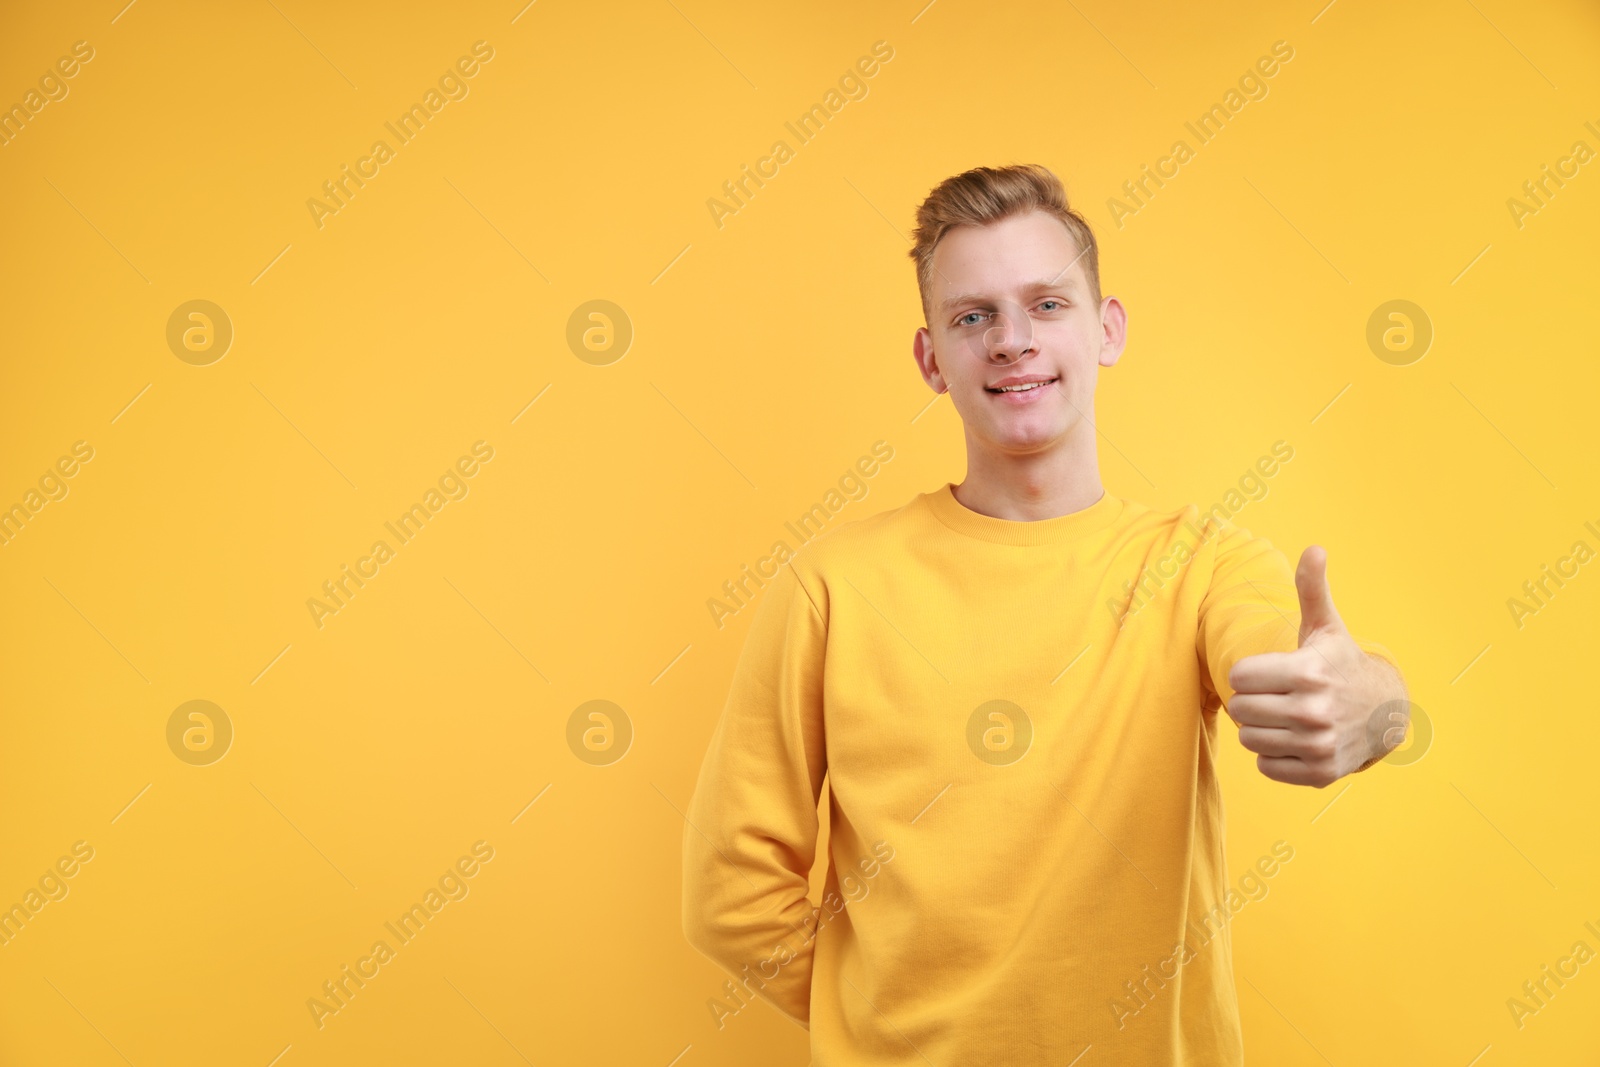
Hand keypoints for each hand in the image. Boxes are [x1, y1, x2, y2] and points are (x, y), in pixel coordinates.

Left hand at [1225, 545, 1404, 786]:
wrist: (1384, 713)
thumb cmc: (1341, 664)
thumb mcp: (1326, 627)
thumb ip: (1312, 589)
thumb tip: (1314, 549)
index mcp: (1308, 672)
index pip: (1238, 677)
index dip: (1251, 673)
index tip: (1274, 671)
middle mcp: (1313, 711)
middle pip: (1240, 709)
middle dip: (1253, 700)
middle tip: (1278, 695)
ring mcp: (1317, 745)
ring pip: (1249, 739)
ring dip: (1261, 729)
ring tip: (1287, 716)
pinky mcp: (1318, 773)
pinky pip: (1265, 766)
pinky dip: (1274, 756)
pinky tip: (1296, 739)